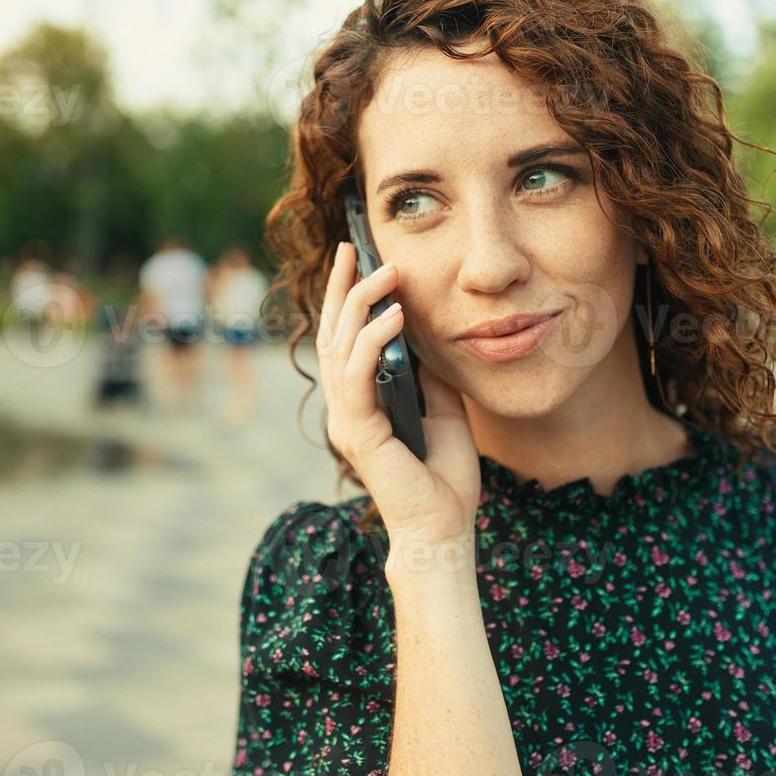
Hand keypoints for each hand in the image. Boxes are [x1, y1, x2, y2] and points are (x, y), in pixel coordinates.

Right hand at [316, 242, 479, 569]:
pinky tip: (394, 316)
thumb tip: (425, 331)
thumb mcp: (441, 407)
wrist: (443, 527)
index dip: (345, 296)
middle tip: (355, 247)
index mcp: (359, 401)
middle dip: (342, 286)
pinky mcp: (358, 433)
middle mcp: (344, 407)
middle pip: (332, 334)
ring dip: (360, 304)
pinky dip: (373, 341)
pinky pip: (359, 375)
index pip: (343, 338)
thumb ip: (426, 373)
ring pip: (340, 347)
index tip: (357, 255)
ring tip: (386, 272)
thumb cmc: (442, 476)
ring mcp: (346, 420)